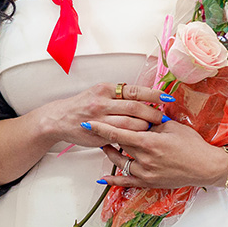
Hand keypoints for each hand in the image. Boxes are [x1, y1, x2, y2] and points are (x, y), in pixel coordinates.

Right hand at [38, 82, 170, 148]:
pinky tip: (140, 138)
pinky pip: (120, 136)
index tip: (167, 97)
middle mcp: (103, 101)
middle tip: (163, 118)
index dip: (153, 94)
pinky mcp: (98, 133)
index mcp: (106, 89)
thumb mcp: (100, 93)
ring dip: (144, 126)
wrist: (60, 118)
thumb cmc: (83, 106)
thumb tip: (144, 98)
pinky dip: (133, 136)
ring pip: (130, 123)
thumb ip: (119, 95)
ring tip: (154, 129)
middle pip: (135, 107)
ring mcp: (100, 118)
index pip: (135, 90)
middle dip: (152, 113)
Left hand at [91, 117, 225, 188]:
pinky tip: (103, 177)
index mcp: (150, 142)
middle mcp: (145, 160)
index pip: (119, 133)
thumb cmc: (192, 144)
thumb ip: (152, 120)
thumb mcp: (172, 126)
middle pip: (118, 146)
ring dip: (110, 154)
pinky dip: (114, 180)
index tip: (88, 123)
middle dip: (105, 138)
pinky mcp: (149, 183)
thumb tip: (137, 111)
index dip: (102, 128)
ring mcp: (146, 174)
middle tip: (95, 130)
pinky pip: (127, 183)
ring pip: (120, 163)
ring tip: (103, 145)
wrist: (205, 166)